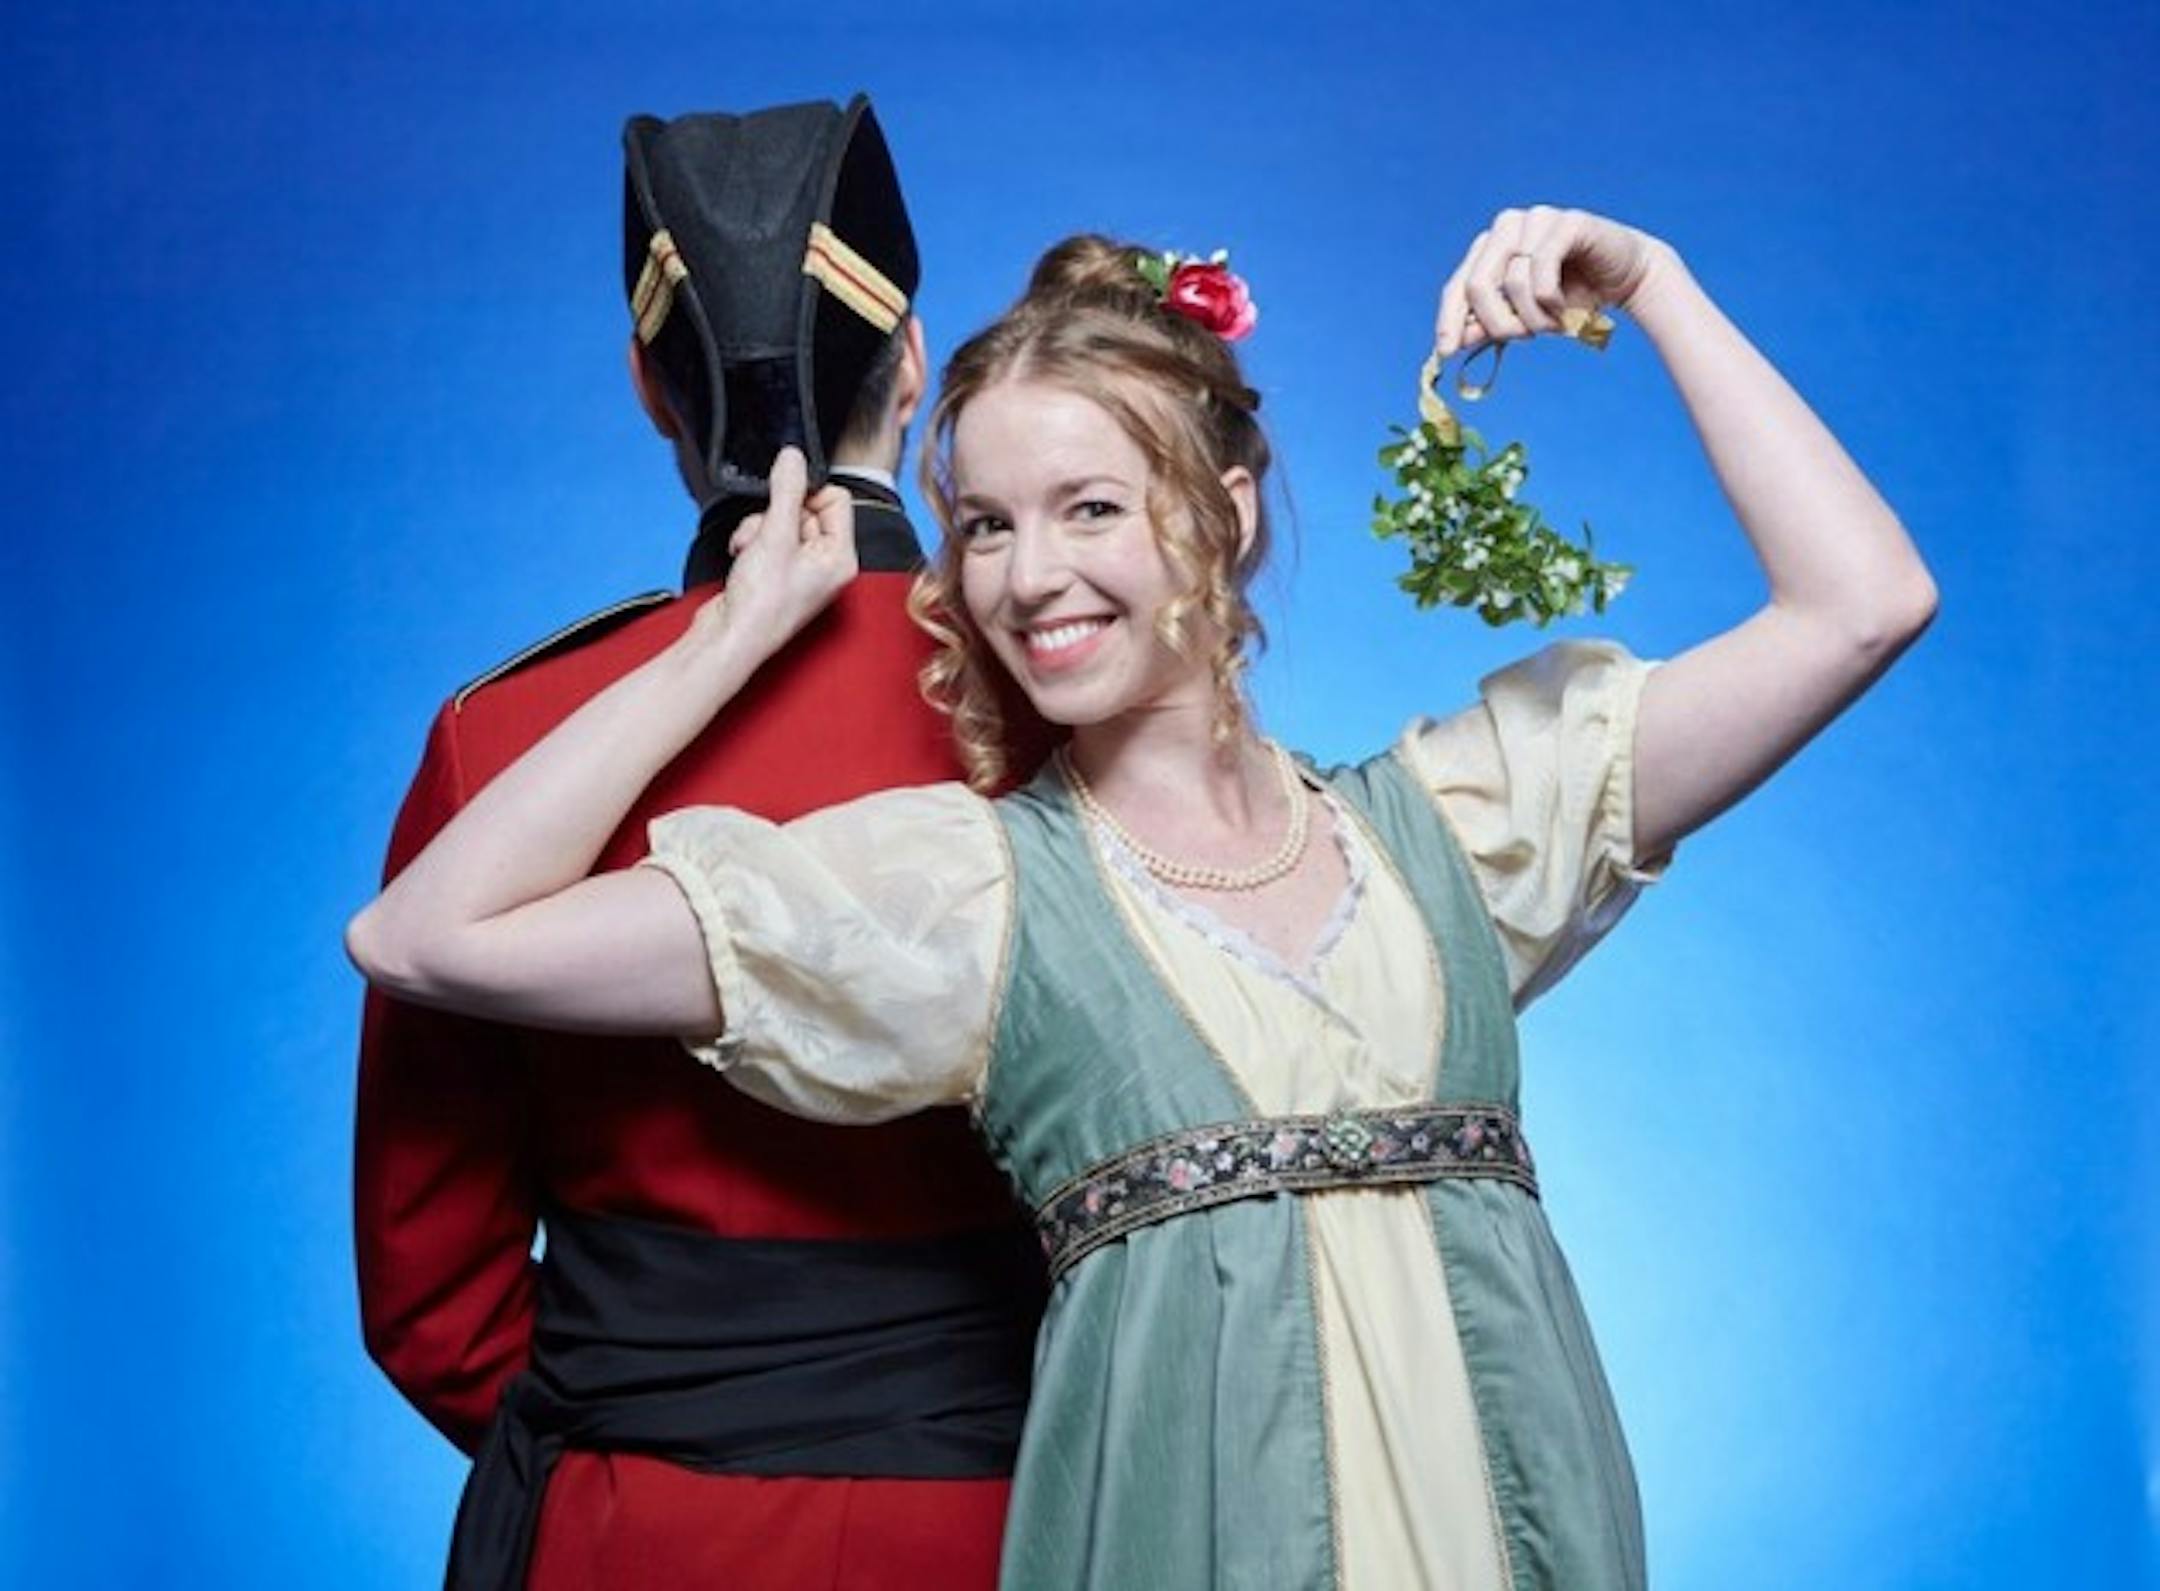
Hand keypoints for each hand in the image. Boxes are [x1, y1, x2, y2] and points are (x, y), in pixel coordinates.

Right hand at [688, 447, 858, 657]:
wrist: (730, 638)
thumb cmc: (761, 605)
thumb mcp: (775, 535)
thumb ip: (786, 491)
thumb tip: (793, 456)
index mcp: (841, 558)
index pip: (837, 499)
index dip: (808, 493)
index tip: (785, 497)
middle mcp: (826, 564)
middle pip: (806, 509)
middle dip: (776, 514)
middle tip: (764, 534)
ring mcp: (802, 569)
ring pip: (782, 521)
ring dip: (759, 527)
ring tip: (750, 548)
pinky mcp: (778, 572)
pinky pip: (768, 537)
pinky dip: (751, 540)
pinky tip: (742, 555)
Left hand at [1435, 207, 1664, 358]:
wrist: (1626, 279)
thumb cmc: (1572, 297)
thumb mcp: (1526, 318)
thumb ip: (1491, 325)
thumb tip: (1455, 341)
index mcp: (1489, 248)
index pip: (1457, 286)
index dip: (1449, 320)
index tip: (1446, 351)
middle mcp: (1506, 227)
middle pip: (1477, 285)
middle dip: (1498, 324)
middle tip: (1523, 339)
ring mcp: (1535, 218)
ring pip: (1511, 281)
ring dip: (1532, 317)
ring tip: (1552, 323)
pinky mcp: (1566, 221)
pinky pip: (1541, 267)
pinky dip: (1549, 298)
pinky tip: (1562, 306)